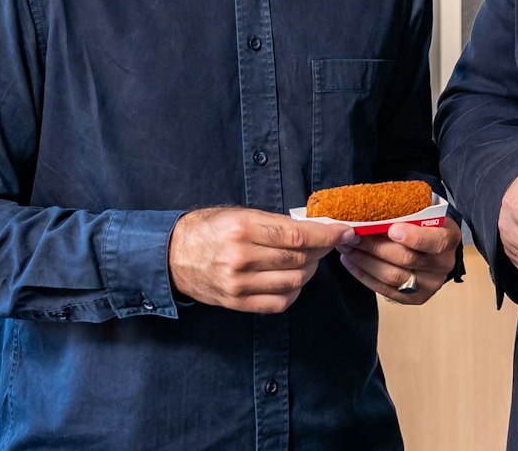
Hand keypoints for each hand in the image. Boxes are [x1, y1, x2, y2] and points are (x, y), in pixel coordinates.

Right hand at [169, 207, 354, 313]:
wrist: (172, 256)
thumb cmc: (210, 228)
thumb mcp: (240, 214)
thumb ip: (276, 223)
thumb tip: (317, 228)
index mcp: (242, 228)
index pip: (298, 235)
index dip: (328, 235)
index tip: (345, 231)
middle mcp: (240, 258)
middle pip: (300, 259)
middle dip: (322, 250)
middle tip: (328, 243)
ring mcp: (238, 284)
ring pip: (294, 282)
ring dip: (309, 270)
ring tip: (307, 259)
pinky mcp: (237, 303)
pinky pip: (279, 303)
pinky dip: (294, 292)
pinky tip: (292, 279)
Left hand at [338, 218, 463, 304]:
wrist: (435, 250)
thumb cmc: (425, 225)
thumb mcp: (425, 213)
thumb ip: (407, 213)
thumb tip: (372, 210)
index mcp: (450, 238)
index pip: (436, 241)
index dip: (414, 237)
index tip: (392, 229)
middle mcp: (442, 265)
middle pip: (406, 259)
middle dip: (375, 246)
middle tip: (353, 235)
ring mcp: (428, 285)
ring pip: (392, 276)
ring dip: (364, 261)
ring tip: (346, 247)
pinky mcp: (413, 298)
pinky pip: (384, 289)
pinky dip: (363, 275)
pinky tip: (350, 262)